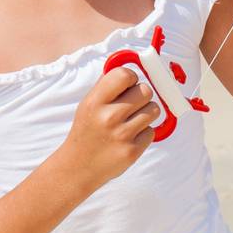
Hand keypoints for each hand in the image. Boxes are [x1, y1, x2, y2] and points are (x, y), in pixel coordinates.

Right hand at [62, 67, 161, 195]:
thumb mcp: (89, 104)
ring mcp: (121, 135)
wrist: (78, 166)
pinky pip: (152, 131)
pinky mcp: (131, 151)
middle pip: (145, 91)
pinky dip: (144, 133)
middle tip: (131, 105)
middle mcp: (108, 117)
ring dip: (146, 114)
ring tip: (130, 122)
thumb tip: (132, 66)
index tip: (129, 85)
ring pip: (154, 110)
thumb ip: (108, 85)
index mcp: (95, 101)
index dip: (131, 78)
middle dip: (142, 96)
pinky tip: (129, 138)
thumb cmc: (88, 129)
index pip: (125, 75)